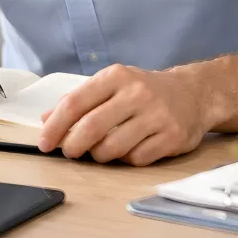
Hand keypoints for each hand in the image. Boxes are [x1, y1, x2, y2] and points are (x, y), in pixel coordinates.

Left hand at [37, 64, 209, 165]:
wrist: (193, 93)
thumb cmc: (143, 91)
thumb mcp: (111, 85)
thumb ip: (79, 100)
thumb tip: (45, 119)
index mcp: (115, 76)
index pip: (75, 103)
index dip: (55, 126)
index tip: (44, 142)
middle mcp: (136, 93)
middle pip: (91, 128)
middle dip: (73, 146)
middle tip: (69, 152)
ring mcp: (156, 115)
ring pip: (112, 148)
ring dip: (99, 155)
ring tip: (101, 150)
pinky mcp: (172, 137)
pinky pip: (136, 159)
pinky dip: (126, 160)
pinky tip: (129, 149)